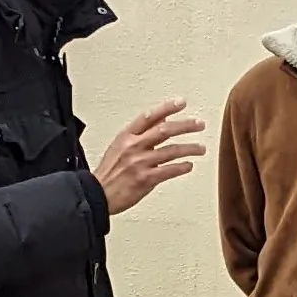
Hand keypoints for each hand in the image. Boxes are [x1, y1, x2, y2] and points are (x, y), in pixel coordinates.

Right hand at [94, 98, 204, 215]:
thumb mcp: (120, 146)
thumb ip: (141, 134)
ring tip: (200, 148)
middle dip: (186, 126)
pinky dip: (181, 167)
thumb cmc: (108, 173)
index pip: (149, 116)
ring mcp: (140, 163)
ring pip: (171, 150)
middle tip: (199, 124)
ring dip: (190, 148)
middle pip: (165, 130)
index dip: (167, 107)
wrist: (96, 194)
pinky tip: (189, 165)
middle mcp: (134, 147)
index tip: (181, 102)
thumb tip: (162, 120)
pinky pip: (169, 170)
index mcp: (126, 136)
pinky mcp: (146, 179)